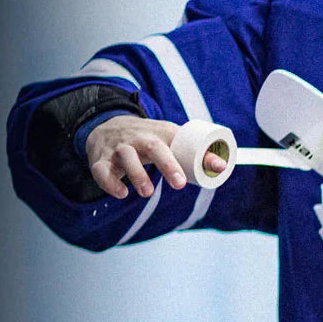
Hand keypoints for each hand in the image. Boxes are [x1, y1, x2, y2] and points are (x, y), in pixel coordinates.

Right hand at [84, 115, 227, 198]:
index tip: (216, 168)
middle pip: (153, 147)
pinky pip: (101, 171)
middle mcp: (138, 139)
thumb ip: (194, 154)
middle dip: (167, 164)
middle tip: (179, 184)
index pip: (180, 141)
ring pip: (126, 157)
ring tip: (147, 193)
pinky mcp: (100, 160)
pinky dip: (109, 183)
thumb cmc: (147, 139)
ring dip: (137, 175)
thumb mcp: (168, 140)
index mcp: (159, 134)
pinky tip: (121, 194)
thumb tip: (222, 167)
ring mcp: (117, 149)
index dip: (199, 155)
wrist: (108, 127)